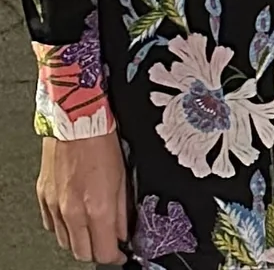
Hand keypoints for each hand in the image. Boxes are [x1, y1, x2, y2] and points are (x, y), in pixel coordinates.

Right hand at [38, 134, 129, 263]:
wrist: (76, 123)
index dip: (115, 256)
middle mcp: (73, 212)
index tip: (121, 252)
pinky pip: (52, 226)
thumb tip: (124, 231)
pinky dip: (64, 227)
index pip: (103, 252)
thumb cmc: (102, 144)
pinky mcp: (43, 198)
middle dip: (97, 251)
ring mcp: (55, 207)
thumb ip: (122, 210)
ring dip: (80, 240)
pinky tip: (75, 215)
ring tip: (93, 227)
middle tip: (108, 241)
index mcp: (97, 208)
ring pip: (65, 242)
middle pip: (82, 253)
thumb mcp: (123, 178)